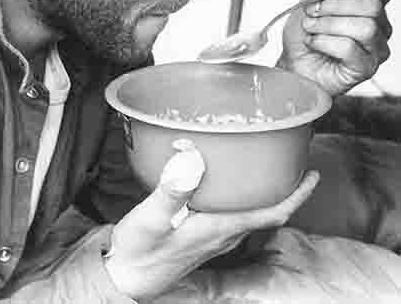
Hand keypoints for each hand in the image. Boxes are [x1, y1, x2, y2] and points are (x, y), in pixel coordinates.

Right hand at [105, 147, 318, 300]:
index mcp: (220, 229)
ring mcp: (215, 238)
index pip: (272, 213)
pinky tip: (232, 184)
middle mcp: (224, 235)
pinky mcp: (203, 236)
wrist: (126, 278)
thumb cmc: (139, 252)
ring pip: (253, 214)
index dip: (297, 195)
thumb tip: (192, 162)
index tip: (313, 174)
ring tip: (270, 168)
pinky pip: (236, 215)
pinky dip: (245, 198)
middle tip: (294, 161)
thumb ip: (172, 192)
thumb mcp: (151, 219)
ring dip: (267, 194)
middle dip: (287, 189)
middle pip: (268, 212)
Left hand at [277, 0, 396, 96]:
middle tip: (312, 12)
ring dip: (328, 25)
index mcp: (370, 6)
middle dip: (334, 6)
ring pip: (364, 27)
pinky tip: (315, 44)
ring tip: (312, 30)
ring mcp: (375, 50)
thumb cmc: (304, 36)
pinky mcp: (365, 69)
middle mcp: (379, 27)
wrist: (292, 65)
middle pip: (371, 6)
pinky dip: (325, 43)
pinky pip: (351, 49)